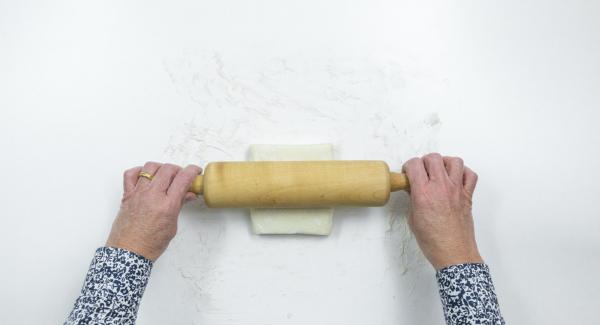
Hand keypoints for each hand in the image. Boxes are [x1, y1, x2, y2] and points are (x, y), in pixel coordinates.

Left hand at [106, 162, 200, 260]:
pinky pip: (131, 174)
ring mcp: (138, 193)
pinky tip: (146, 178)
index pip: (183, 178)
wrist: (129, 252)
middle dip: (178, 170)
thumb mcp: (172, 225)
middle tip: (181, 178)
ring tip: (164, 177)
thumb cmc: (150, 244)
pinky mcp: (127, 195)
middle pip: (168, 169)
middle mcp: (152, 196)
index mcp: (167, 205)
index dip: (192, 171)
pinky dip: (139, 171)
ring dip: (161, 168)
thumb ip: (179, 206)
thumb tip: (188, 194)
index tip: (195, 172)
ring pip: (150, 167)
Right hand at [402, 153, 482, 269]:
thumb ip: (413, 199)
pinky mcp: (467, 196)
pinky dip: (463, 172)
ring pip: (454, 161)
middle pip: (433, 158)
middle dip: (424, 162)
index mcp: (424, 193)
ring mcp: (456, 190)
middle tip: (422, 171)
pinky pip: (470, 175)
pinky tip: (455, 179)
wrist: (453, 253)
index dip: (409, 166)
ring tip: (439, 171)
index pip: (415, 165)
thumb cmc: (433, 241)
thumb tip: (413, 188)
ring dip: (444, 163)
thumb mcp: (413, 218)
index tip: (408, 173)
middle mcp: (441, 188)